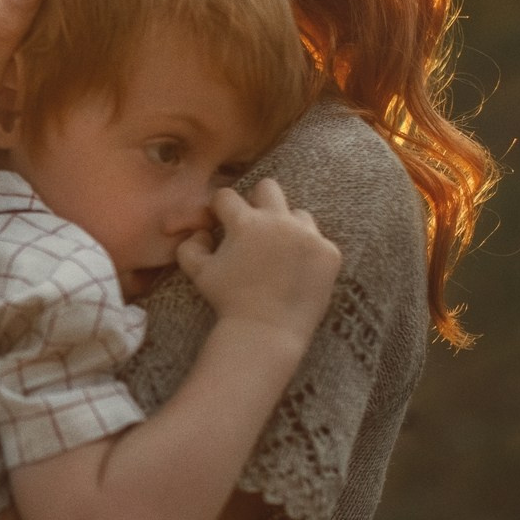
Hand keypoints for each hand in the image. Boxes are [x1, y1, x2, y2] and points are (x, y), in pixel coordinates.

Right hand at [176, 178, 341, 343]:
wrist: (266, 332)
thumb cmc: (229, 302)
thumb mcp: (198, 273)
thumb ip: (190, 246)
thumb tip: (203, 232)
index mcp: (245, 222)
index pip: (228, 195)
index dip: (221, 207)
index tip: (222, 220)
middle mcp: (278, 221)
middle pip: (269, 187)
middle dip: (258, 201)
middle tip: (255, 227)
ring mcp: (307, 235)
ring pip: (299, 214)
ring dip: (288, 227)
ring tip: (280, 255)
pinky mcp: (329, 253)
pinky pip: (319, 241)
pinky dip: (308, 253)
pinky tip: (298, 273)